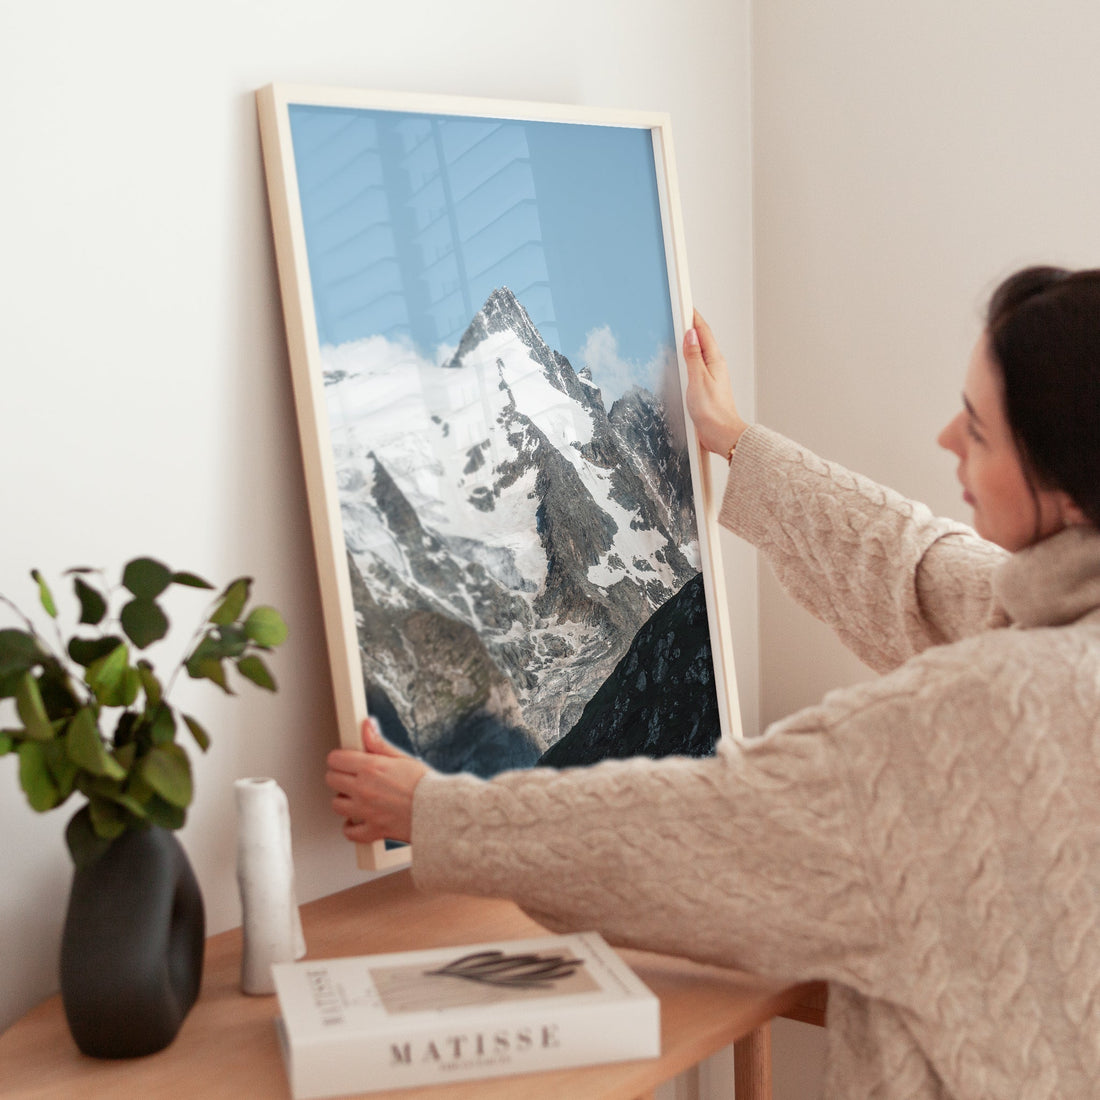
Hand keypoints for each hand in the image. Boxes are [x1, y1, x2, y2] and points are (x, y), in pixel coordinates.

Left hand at [325, 718, 429, 844]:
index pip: (336, 759)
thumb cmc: (426, 785)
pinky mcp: (372, 830)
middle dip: (339, 776)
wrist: (440, 811)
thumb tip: (367, 726)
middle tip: (351, 777)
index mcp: (371, 768)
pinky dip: (351, 827)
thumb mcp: (402, 758)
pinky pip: (350, 832)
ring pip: (336, 805)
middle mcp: (364, 789)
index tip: (345, 760)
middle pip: (331, 780)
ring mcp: (366, 811)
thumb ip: (379, 744)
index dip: (340, 758)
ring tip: (356, 797)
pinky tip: (358, 820)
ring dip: (344, 800)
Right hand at [683, 310, 748, 457]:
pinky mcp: (706, 388)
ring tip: (679, 332)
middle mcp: (714, 366)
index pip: (703, 332)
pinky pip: (696, 366)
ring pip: (699, 353)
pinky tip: (682, 361)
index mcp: (714, 361)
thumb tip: (690, 335)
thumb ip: (693, 357)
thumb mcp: (698, 380)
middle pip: (702, 340)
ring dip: (689, 342)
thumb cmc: (713, 411)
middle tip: (681, 313)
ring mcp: (711, 377)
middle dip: (691, 326)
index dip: (694, 317)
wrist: (721, 434)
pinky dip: (688, 358)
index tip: (685, 305)